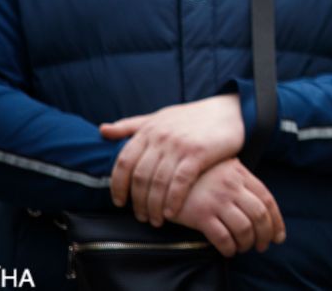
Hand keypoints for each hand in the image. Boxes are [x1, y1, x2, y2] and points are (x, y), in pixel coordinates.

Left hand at [101, 94, 244, 224]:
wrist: (229, 112)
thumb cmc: (193, 117)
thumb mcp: (160, 117)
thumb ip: (131, 125)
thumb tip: (102, 130)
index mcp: (148, 129)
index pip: (123, 161)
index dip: (117, 185)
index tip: (119, 202)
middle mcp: (160, 137)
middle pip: (139, 176)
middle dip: (137, 201)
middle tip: (140, 217)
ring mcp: (179, 145)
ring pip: (158, 182)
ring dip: (154, 206)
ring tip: (156, 220)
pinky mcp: (198, 154)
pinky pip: (180, 182)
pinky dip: (173, 200)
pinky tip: (172, 213)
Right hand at [171, 158, 285, 257]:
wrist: (167, 174)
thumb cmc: (198, 174)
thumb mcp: (224, 167)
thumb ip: (242, 180)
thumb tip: (262, 204)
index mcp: (241, 174)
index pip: (267, 199)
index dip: (277, 221)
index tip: (279, 236)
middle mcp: (232, 186)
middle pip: (260, 215)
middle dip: (265, 235)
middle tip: (262, 246)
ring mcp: (217, 200)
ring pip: (244, 228)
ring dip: (247, 243)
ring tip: (243, 248)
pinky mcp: (200, 214)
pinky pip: (222, 237)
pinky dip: (229, 248)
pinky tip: (228, 250)